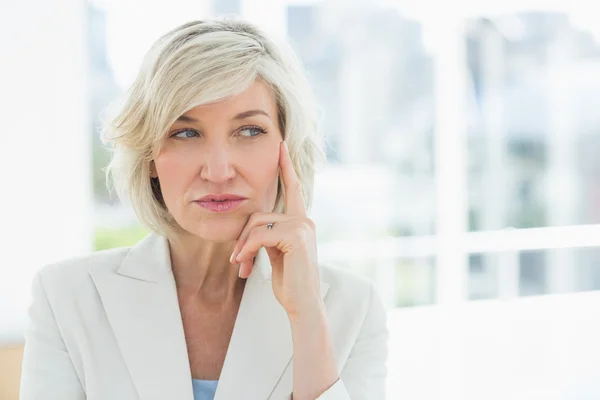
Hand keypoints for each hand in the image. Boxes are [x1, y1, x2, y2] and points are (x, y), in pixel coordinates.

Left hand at [230, 141, 322, 318]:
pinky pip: (260, 234)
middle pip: (260, 213)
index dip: (285, 166)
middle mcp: (304, 219)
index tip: (280, 146)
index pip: (293, 187)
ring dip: (243, 247)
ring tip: (241, 266)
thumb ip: (268, 236)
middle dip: (244, 237)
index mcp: (301, 221)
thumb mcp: (276, 254)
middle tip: (238, 261)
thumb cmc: (290, 283)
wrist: (303, 304)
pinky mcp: (296, 235)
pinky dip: (247, 250)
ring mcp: (302, 226)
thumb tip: (251, 231)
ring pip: (257, 224)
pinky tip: (246, 266)